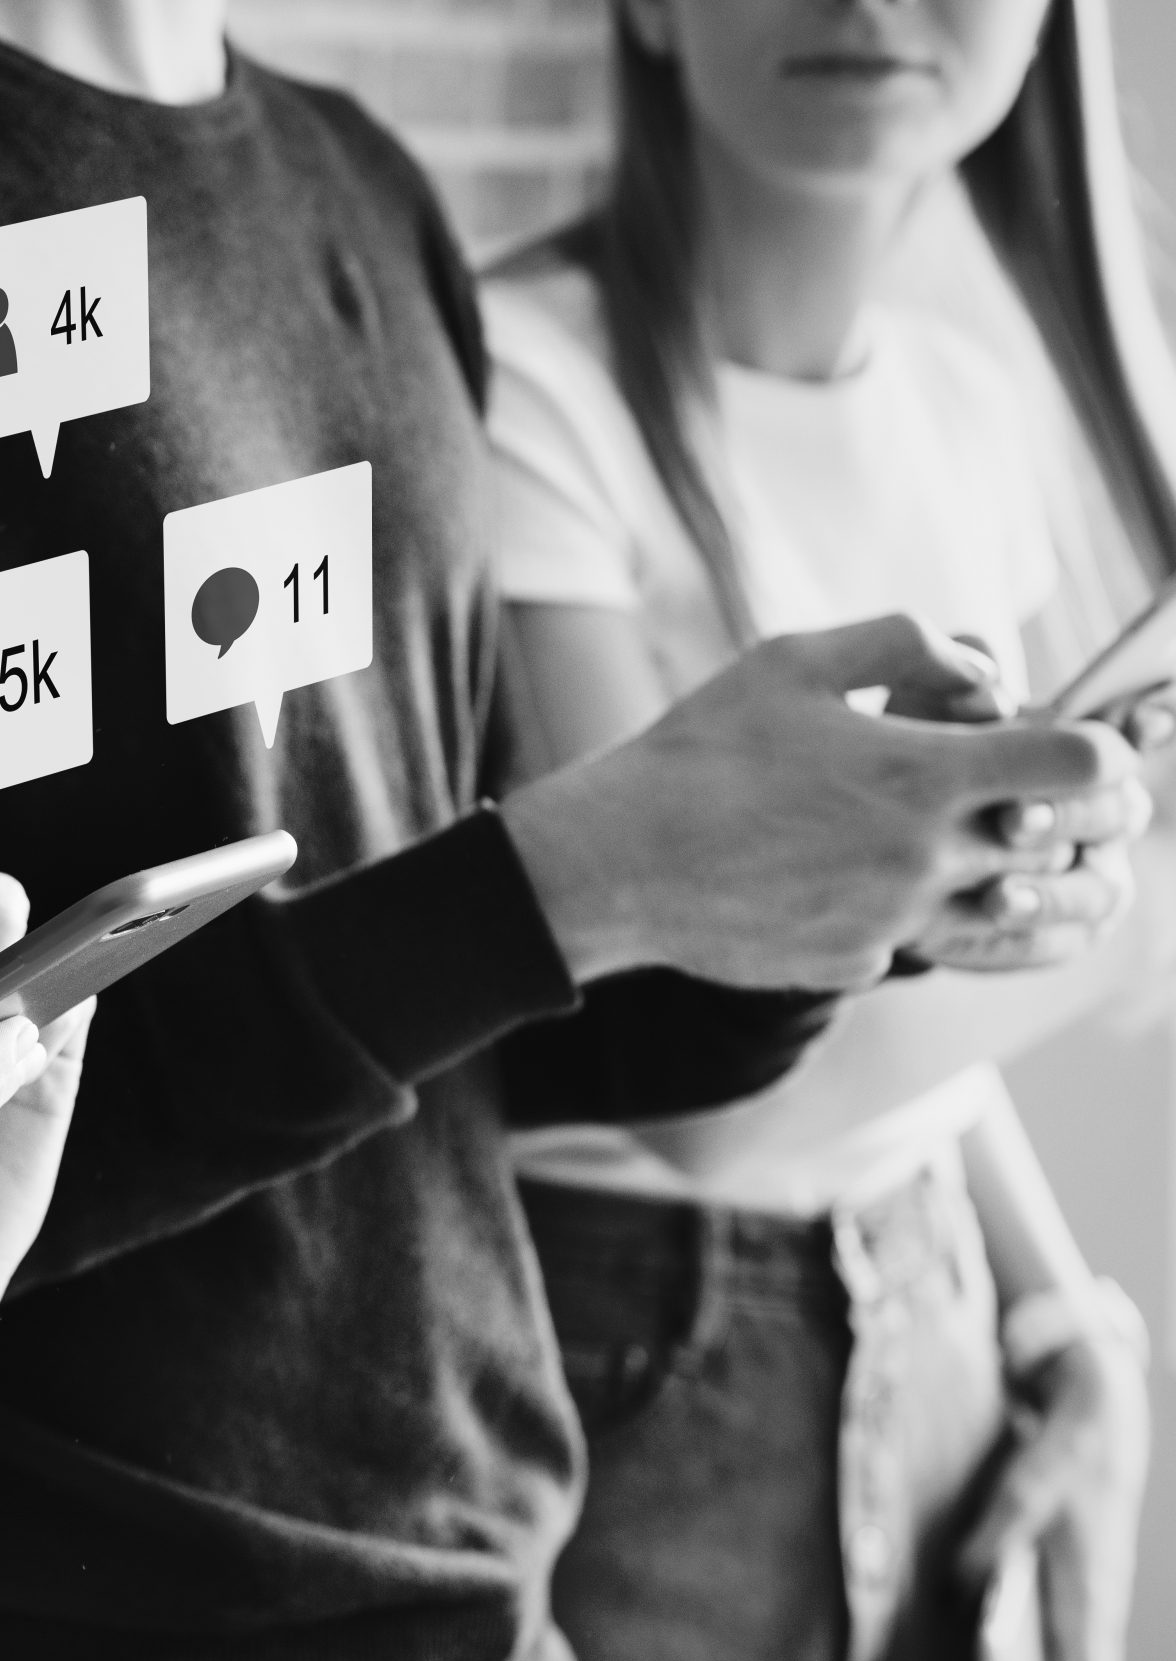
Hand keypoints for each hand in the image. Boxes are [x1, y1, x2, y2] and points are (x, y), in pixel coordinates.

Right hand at [501, 615, 1146, 988]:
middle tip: (1035, 793)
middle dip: (1067, 815)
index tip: (1080, 744)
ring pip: (998, 905)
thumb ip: (905, 643)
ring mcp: (894, 923)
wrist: (613, 864)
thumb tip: (980, 668)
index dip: (1100, 750)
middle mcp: (926, 860)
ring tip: (937, 836)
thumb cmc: (698, 751)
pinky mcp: (855, 965)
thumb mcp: (791, 660)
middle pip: (1058, 844)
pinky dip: (901, 908)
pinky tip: (839, 879)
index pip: (1081, 766)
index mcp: (925, 776)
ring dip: (990, 869)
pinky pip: (913, 938)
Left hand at [958, 1324, 1151, 1660]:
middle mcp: (1101, 1584)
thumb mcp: (1030, 1475)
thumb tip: (965, 1586)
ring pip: (1084, 1650)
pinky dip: (1061, 1657)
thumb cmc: (1063, 1439)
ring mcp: (1099, 1577)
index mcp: (1091, 1570)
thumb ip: (999, 1528)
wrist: (1099, 1395)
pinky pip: (1078, 1626)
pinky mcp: (1087, 1565)